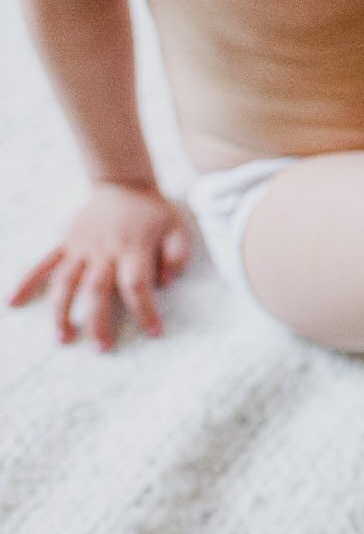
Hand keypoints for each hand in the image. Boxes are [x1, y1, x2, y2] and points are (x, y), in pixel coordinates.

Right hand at [8, 181, 190, 349]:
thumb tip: (165, 284)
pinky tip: (12, 302)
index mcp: (133, 249)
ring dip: (61, 311)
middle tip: (102, 350)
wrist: (124, 183)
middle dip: (98, 322)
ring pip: (66, 282)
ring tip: (62, 338)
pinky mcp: (66, 244)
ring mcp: (80, 248)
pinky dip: (26, 282)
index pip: (137, 286)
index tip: (155, 332)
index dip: (145, 310)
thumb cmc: (154, 211)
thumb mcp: (177, 228)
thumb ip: (176, 256)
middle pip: (97, 291)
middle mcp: (104, 251)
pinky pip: (43, 264)